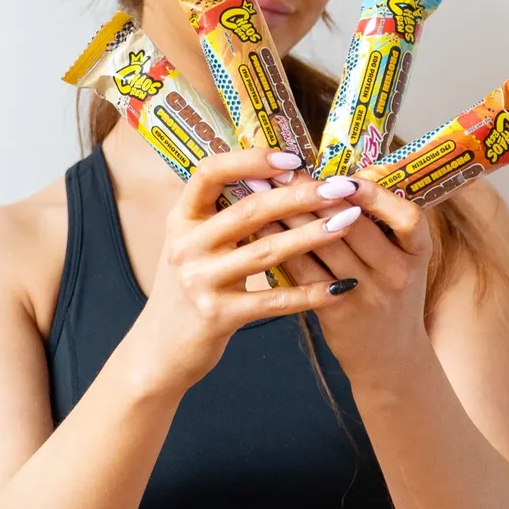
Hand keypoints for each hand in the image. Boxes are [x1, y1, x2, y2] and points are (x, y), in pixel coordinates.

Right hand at [131, 149, 380, 395]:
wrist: (159, 350)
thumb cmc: (189, 289)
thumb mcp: (193, 244)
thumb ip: (224, 215)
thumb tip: (280, 179)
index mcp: (181, 218)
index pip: (210, 173)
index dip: (251, 160)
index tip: (292, 158)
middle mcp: (186, 245)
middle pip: (249, 210)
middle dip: (300, 195)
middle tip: (340, 188)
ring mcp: (199, 281)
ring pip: (265, 251)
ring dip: (312, 235)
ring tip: (348, 221)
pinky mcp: (217, 316)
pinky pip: (273, 300)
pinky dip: (309, 293)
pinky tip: (340, 286)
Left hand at [279, 173, 433, 391]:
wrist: (390, 360)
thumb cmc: (389, 296)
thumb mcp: (401, 261)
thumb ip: (381, 224)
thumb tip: (347, 174)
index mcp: (418, 254)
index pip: (408, 219)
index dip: (377, 196)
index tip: (345, 177)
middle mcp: (397, 274)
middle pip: (355, 227)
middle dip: (317, 194)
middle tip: (285, 170)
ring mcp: (368, 296)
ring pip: (325, 246)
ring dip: (292, 215)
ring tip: (265, 191)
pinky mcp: (338, 313)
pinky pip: (305, 272)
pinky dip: (282, 246)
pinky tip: (262, 228)